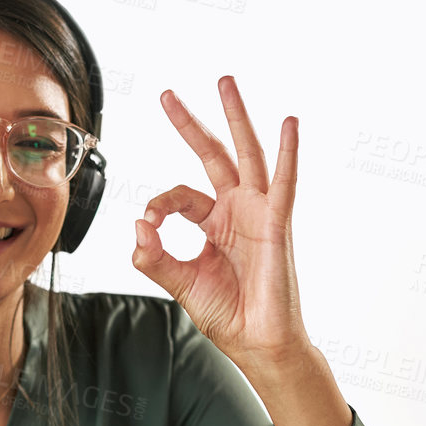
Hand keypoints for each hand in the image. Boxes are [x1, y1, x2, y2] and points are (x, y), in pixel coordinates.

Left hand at [131, 76, 309, 367]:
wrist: (256, 342)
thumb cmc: (228, 313)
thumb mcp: (180, 283)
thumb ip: (154, 257)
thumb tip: (137, 227)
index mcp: (212, 221)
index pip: (179, 195)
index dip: (158, 205)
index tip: (149, 227)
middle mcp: (236, 209)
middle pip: (212, 154)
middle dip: (190, 123)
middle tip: (167, 94)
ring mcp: (258, 212)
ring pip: (246, 153)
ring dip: (235, 117)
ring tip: (224, 84)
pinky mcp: (277, 223)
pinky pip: (284, 182)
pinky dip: (288, 152)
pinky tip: (289, 123)